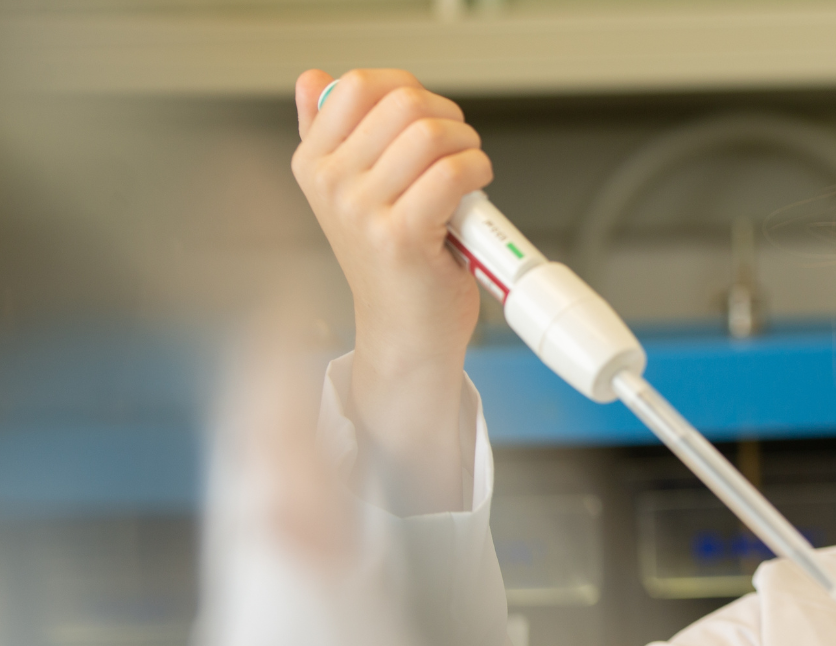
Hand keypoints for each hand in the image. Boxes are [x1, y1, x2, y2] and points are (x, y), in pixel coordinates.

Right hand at [291, 68, 490, 512]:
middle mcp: (330, 183)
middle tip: (458, 145)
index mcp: (313, 163)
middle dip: (446, 115)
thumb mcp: (349, 191)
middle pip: (401, 102)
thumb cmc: (391, 262)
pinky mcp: (401, 234)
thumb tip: (313, 78)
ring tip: (468, 168)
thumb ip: (331, 134)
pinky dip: (477, 171)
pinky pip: (451, 172)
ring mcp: (361, 209)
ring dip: (467, 143)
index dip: (408, 88)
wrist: (405, 332)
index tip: (428, 116)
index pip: (357, 84)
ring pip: (430, 133)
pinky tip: (476, 187)